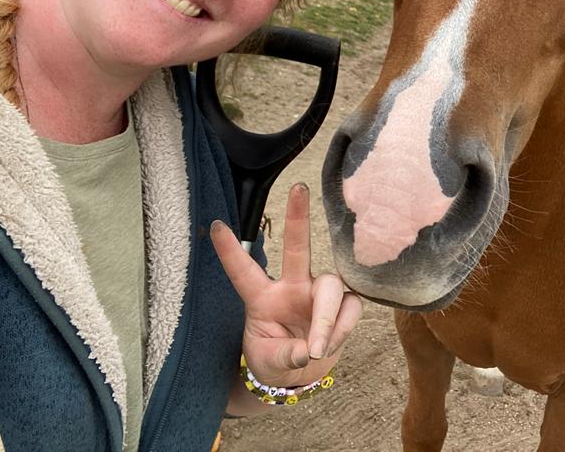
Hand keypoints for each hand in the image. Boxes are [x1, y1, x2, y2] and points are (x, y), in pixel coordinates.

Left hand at [212, 182, 361, 386]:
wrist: (299, 377)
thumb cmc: (275, 361)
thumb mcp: (267, 363)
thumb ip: (285, 356)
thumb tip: (309, 350)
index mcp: (262, 298)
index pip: (244, 271)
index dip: (230, 250)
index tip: (214, 225)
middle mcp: (292, 287)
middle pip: (297, 247)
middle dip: (298, 217)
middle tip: (298, 187)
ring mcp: (317, 294)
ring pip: (330, 286)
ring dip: (326, 318)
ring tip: (315, 348)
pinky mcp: (343, 306)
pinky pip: (350, 307)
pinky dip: (341, 329)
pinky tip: (329, 345)